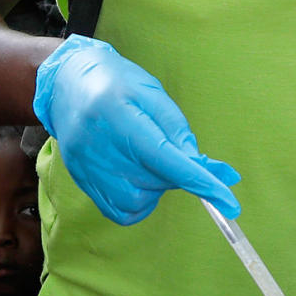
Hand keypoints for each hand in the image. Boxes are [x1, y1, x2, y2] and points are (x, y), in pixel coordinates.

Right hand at [33, 34, 240, 224]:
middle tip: (164, 147)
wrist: (66, 83)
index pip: (167, 159)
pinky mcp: (81, 181)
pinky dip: (137, 203)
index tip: (229, 203)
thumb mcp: (153, 94)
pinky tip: (137, 179)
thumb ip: (180, 132)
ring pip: (140, 200)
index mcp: (120, 116)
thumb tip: (207, 169)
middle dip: (173, 172)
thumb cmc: (117, 83)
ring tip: (145, 159)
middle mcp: (99, 146)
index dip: (200, 182)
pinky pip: (120, 212)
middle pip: (156, 181)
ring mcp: (87, 167)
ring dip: (154, 187)